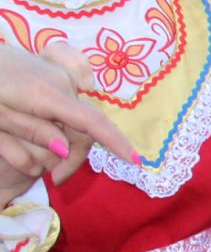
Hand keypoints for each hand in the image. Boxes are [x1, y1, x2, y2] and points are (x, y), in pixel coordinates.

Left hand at [0, 43, 137, 203]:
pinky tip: (43, 133)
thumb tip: (64, 147)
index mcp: (48, 94)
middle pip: (85, 126)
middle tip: (52, 180)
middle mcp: (62, 82)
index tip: (137, 162)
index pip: (92, 122)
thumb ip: (31, 133)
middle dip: (74, 156)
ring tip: (40, 160)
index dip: (117, 142)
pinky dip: (62, 124)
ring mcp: (59, 73)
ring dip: (65, 141)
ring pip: (77, 117)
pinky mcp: (53, 71)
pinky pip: (68, 104)